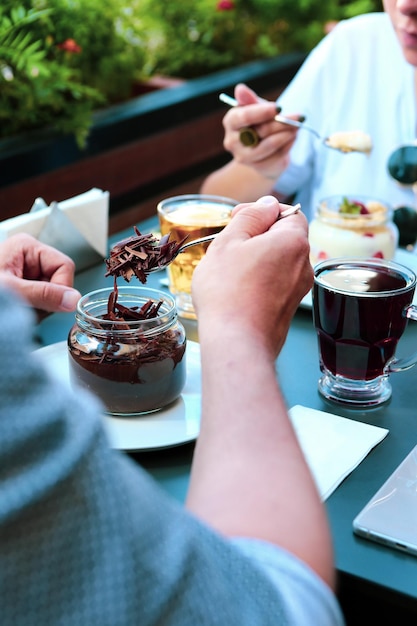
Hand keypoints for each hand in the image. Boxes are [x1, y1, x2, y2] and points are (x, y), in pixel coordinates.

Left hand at [0, 233, 80, 314]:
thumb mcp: (10, 290)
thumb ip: (42, 294)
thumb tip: (73, 299)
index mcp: (27, 247)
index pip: (64, 266)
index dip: (61, 288)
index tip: (49, 303)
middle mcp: (30, 259)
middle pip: (60, 283)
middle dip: (48, 301)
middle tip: (26, 307)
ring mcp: (28, 275)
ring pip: (53, 297)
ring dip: (40, 310)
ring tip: (19, 309)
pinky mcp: (26, 291)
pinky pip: (43, 305)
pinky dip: (35, 313)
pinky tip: (20, 313)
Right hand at [192, 195, 312, 356]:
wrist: (236, 342)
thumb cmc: (228, 291)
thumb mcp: (230, 242)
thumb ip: (251, 217)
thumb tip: (267, 204)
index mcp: (294, 242)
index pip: (289, 212)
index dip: (263, 210)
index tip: (238, 218)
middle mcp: (304, 266)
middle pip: (284, 238)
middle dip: (258, 236)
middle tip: (228, 245)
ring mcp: (298, 290)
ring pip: (278, 263)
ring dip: (257, 260)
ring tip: (229, 271)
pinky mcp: (288, 310)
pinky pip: (275, 284)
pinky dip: (259, 281)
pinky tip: (236, 291)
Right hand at [222, 83, 299, 180]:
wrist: (262, 151)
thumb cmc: (259, 124)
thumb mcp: (256, 108)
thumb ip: (250, 100)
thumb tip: (240, 88)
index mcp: (231, 121)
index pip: (245, 116)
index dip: (263, 112)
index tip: (280, 107)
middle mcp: (233, 141)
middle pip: (261, 131)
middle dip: (282, 122)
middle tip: (299, 117)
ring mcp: (244, 157)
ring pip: (270, 145)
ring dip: (287, 134)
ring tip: (297, 127)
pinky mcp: (259, 167)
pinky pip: (277, 155)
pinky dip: (288, 145)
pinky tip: (292, 138)